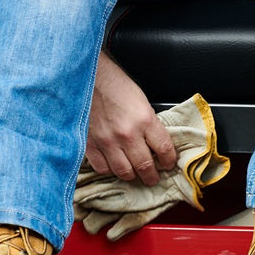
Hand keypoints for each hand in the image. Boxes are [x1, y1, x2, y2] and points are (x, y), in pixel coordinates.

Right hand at [87, 52, 175, 185]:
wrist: (85, 76)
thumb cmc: (113, 83)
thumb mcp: (140, 100)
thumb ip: (148, 123)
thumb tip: (154, 144)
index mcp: (144, 119)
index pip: (164, 149)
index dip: (169, 161)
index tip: (168, 164)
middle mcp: (127, 134)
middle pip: (145, 166)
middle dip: (151, 176)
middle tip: (153, 177)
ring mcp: (107, 141)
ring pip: (124, 172)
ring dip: (132, 176)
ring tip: (134, 174)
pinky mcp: (90, 145)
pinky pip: (103, 168)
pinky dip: (110, 170)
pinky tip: (113, 165)